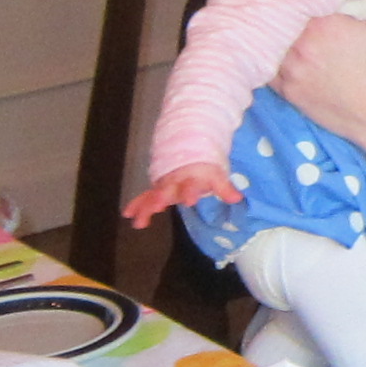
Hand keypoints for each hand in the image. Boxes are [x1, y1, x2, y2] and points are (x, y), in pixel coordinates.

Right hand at [120, 161, 236, 230]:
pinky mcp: (157, 189)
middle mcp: (176, 180)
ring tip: (139, 220)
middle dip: (162, 198)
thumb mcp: (215, 173)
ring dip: (146, 205)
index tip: (190, 200)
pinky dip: (137, 204)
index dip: (191, 191)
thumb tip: (237, 198)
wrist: (188, 146)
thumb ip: (223, 187)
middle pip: (168, 190)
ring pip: (153, 195)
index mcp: (191, 176)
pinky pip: (145, 197)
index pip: (192, 184)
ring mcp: (165, 184)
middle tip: (157, 206)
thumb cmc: (203, 165)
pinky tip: (128, 214)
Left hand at [269, 0, 365, 173]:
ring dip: (270, 33)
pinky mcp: (287, 92)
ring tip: (266, 20)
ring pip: (268, 43)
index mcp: (323, 25)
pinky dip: (266, 58)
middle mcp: (301, 46)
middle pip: (278, 19)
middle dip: (279, 9)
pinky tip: (268, 50)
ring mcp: (290, 71)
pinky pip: (266, 69)